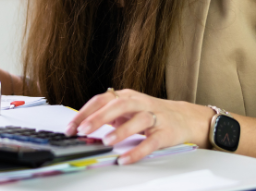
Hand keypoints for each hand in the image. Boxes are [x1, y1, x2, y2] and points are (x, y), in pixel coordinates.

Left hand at [65, 88, 214, 164]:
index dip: (85, 112)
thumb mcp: (127, 110)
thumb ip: (107, 116)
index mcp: (127, 96)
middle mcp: (140, 103)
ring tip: (107, 141)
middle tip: (84, 130)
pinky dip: (137, 151)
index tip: (71, 126)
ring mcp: (154, 117)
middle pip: (119, 105)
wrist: (184, 118)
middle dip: (99, 117)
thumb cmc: (150, 114)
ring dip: (121, 130)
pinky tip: (125, 159)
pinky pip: (151, 142)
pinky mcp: (166, 133)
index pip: (102, 99)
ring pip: (138, 120)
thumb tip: (82, 127)